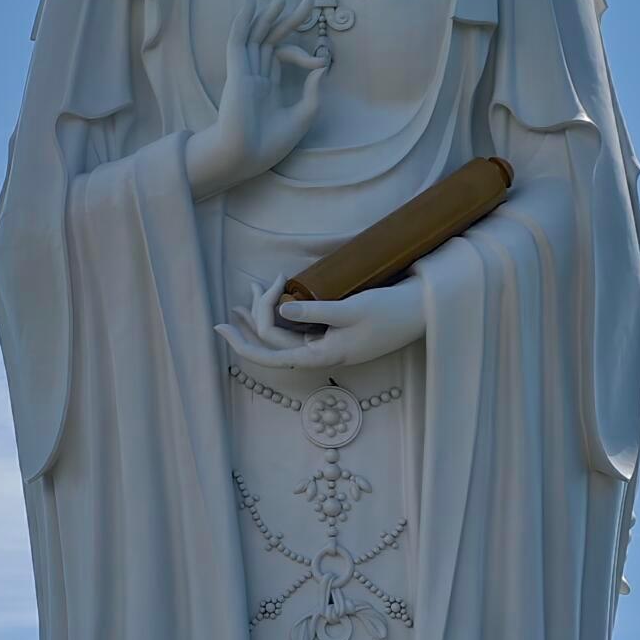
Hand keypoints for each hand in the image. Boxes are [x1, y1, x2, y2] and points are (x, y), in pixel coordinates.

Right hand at [186, 0, 330, 201]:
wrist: (246, 157)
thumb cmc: (269, 144)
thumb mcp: (302, 117)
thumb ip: (312, 94)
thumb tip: (323, 68)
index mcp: (267, 85)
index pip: (284, 56)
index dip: (304, 54)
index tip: (321, 63)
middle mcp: (255, 74)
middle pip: (271, 38)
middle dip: (288, 18)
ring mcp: (245, 72)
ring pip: (255, 35)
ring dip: (267, 14)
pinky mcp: (237, 72)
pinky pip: (238, 41)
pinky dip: (243, 22)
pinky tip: (250, 4)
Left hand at [217, 268, 428, 379]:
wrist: (421, 312)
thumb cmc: (390, 312)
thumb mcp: (351, 309)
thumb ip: (314, 311)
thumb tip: (280, 311)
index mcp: (321, 355)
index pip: (270, 355)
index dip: (242, 343)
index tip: (219, 327)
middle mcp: (320, 352)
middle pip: (275, 340)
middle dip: (256, 314)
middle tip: (251, 284)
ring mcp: (327, 342)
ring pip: (286, 332)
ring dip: (268, 310)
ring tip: (256, 285)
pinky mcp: (335, 331)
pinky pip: (301, 325)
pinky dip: (287, 308)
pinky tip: (281, 291)